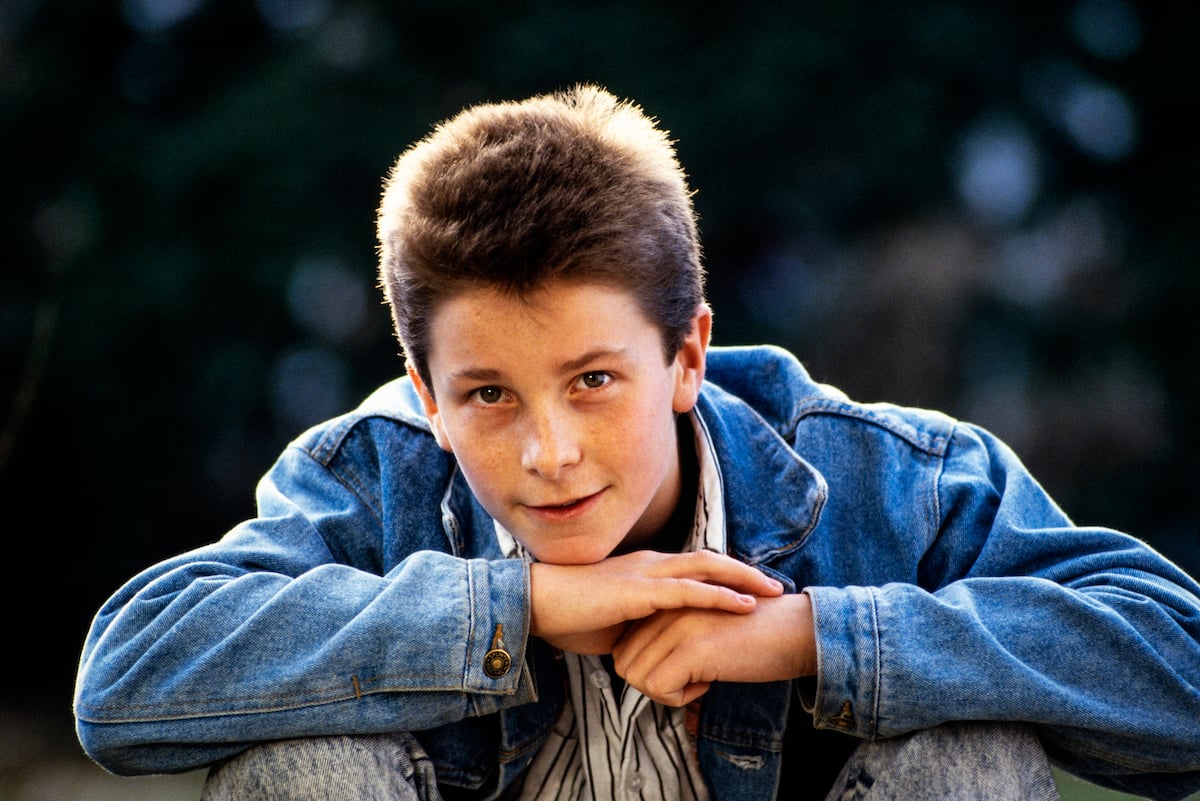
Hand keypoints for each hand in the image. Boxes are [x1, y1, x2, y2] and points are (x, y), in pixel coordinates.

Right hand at [529, 550, 783, 653]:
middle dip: (744, 572)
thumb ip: (638, 630)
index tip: (751, 588)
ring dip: (743, 579)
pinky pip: (689, 591)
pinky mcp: (640, 591)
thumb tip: (653, 652)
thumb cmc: (567, 616)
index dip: (724, 575)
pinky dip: (720, 596)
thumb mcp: (613, 624)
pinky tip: (743, 605)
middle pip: (708, 560)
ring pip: (706, 568)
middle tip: (775, 586)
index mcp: (643, 571)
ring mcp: (646, 574)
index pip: (692, 567)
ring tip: (771, 591)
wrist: (535, 604)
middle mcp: (649, 564)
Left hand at [611, 592, 815, 705]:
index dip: (647, 668)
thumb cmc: (756, 635)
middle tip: (688, 681)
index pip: (625, 645)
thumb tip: (650, 669)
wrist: (797, 631)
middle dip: (651, 682)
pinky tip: (708, 684)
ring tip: (698, 680)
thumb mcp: (704, 626)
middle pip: (624, 661)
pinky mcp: (692, 647)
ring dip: (664, 691)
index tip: (681, 670)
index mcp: (668, 600)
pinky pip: (659, 687)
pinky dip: (678, 698)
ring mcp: (677, 625)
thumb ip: (673, 636)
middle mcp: (667, 608)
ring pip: (636, 676)